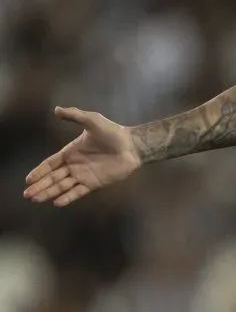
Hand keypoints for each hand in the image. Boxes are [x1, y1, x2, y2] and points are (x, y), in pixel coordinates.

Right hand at [23, 107, 140, 206]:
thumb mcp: (92, 120)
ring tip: (36, 199)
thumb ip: (75, 115)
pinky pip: (78, 192)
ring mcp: (84, 175)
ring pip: (62, 186)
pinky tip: (57, 203)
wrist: (132, 145)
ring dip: (49, 193)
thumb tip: (56, 109)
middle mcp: (74, 165)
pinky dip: (68, 197)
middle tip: (26, 195)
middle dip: (40, 186)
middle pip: (53, 177)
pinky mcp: (94, 183)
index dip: (39, 171)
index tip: (28, 179)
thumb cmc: (112, 132)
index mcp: (71, 152)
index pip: (50, 164)